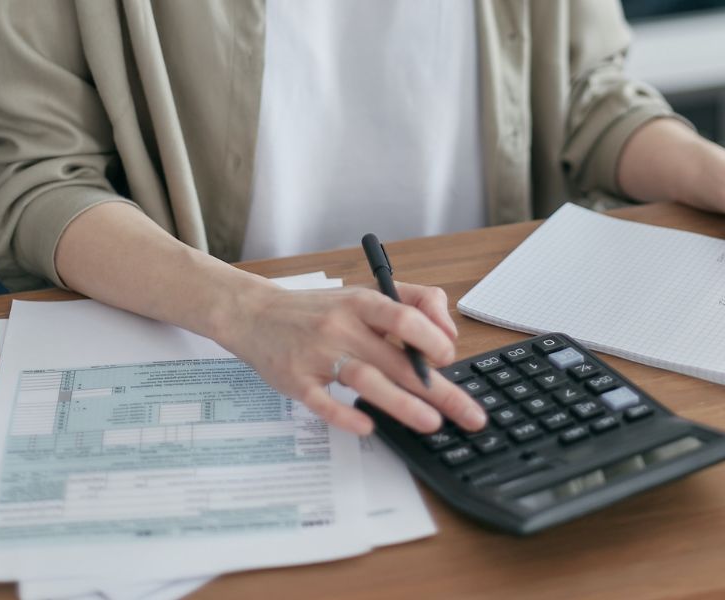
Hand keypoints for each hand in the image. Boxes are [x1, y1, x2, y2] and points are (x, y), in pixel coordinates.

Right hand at [216, 280, 487, 435]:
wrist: (256, 314)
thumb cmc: (320, 310)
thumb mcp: (366, 293)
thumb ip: (415, 302)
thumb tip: (449, 334)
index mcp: (363, 303)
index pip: (405, 318)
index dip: (433, 340)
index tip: (450, 360)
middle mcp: (342, 326)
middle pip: (396, 359)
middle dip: (439, 389)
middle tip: (468, 414)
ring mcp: (317, 354)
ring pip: (365, 380)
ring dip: (401, 404)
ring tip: (431, 423)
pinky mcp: (296, 380)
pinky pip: (322, 402)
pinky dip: (344, 416)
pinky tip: (367, 428)